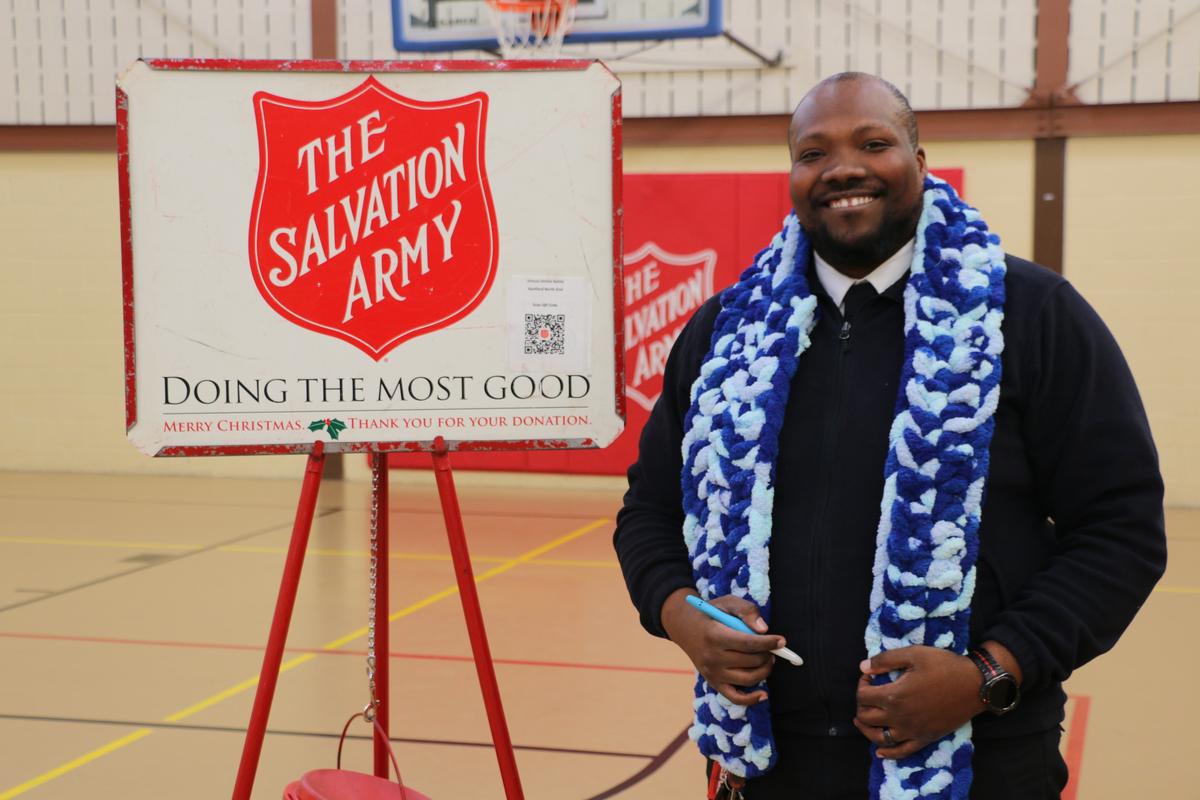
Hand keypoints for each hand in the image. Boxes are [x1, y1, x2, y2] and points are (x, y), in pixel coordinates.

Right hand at [660, 588, 784, 705]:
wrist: (685, 627)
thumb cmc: (711, 614)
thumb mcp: (727, 602)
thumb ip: (747, 611)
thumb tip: (764, 629)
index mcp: (715, 636)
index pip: (748, 643)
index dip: (769, 643)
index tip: (782, 641)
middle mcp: (712, 657)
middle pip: (751, 661)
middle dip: (768, 654)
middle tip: (773, 648)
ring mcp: (713, 673)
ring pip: (749, 678)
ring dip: (765, 670)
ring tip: (768, 659)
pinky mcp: (714, 683)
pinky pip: (735, 698)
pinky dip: (752, 699)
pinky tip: (763, 694)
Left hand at [852, 645, 984, 758]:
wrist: (975, 685)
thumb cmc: (945, 666)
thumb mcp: (914, 654)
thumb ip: (885, 660)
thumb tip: (863, 667)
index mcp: (895, 696)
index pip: (863, 696)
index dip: (861, 684)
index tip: (869, 676)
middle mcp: (900, 717)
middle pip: (866, 717)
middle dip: (861, 704)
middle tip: (868, 694)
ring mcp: (912, 731)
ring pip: (879, 738)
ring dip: (866, 729)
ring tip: (862, 719)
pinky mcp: (925, 739)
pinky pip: (902, 752)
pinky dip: (888, 753)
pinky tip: (881, 751)